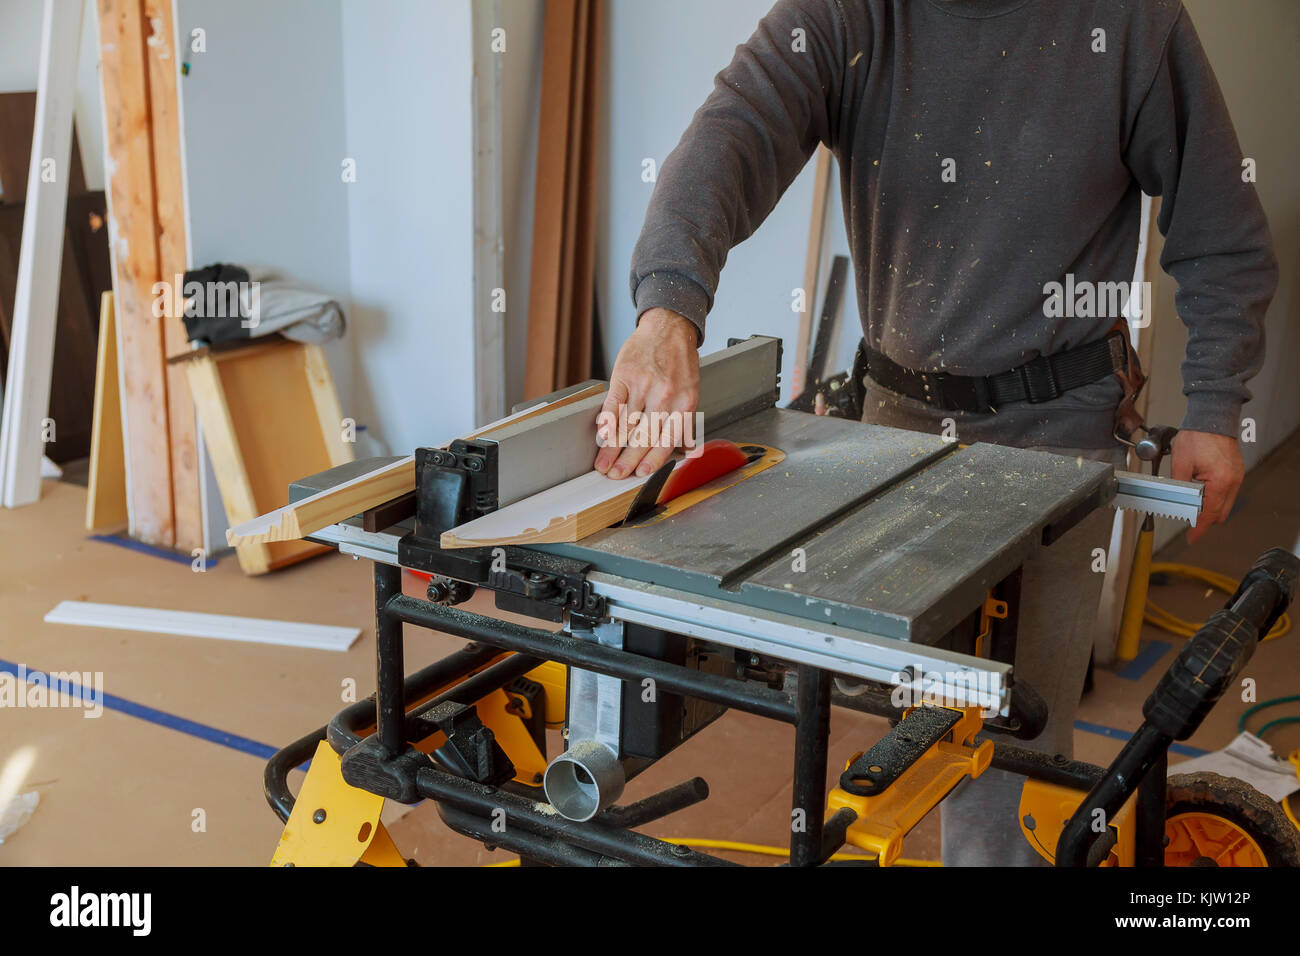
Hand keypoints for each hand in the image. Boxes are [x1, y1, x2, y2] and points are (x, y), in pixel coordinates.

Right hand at [594, 308, 699, 478]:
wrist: (669, 327)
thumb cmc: (679, 362)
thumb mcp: (691, 390)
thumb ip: (684, 419)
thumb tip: (684, 449)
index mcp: (684, 403)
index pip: (666, 439)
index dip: (652, 460)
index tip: (639, 474)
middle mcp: (665, 395)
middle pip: (643, 436)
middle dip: (627, 460)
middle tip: (615, 474)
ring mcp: (644, 385)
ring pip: (626, 424)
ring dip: (612, 447)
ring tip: (603, 462)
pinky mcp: (625, 375)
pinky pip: (614, 404)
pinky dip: (607, 422)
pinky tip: (601, 435)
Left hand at [1170, 430, 1243, 544]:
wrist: (1212, 417)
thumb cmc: (1197, 436)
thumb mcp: (1180, 464)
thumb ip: (1179, 487)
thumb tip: (1177, 503)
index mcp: (1220, 482)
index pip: (1209, 514)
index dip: (1199, 528)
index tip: (1192, 538)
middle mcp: (1233, 481)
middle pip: (1220, 513)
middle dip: (1204, 519)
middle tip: (1187, 520)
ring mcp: (1236, 476)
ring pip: (1224, 503)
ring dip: (1209, 507)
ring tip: (1191, 503)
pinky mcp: (1235, 471)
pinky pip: (1226, 492)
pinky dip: (1214, 496)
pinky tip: (1200, 491)